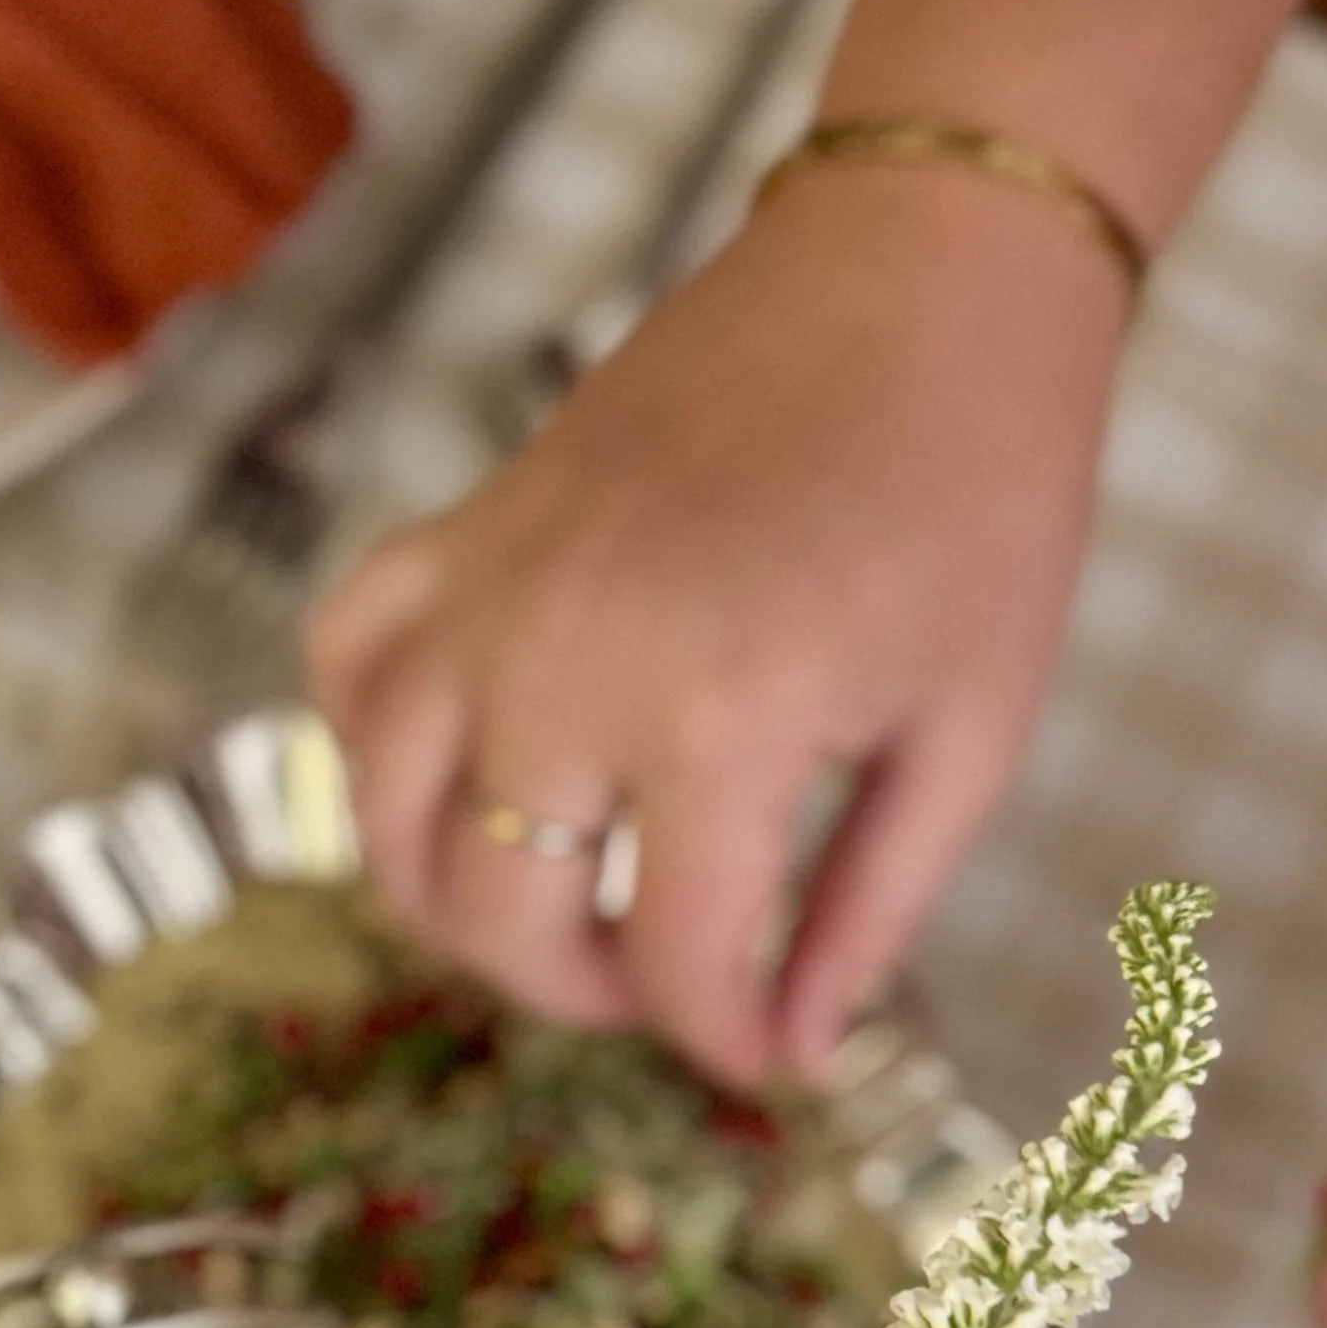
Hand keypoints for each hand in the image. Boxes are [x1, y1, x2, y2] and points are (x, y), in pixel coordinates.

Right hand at [306, 162, 1130, 1082]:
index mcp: (720, 717)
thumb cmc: (977, 498)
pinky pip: (349, 668)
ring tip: (557, 906)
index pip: (675, 961)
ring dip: (462, 900)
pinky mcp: (462, 531)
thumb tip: (799, 1055)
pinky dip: (378, 742)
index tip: (769, 1058)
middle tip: (668, 980)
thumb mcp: (970, 733)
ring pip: (393, 821)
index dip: (725, 1040)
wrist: (921, 269)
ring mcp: (492, 592)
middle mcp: (569, 662)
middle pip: (503, 915)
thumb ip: (871, 913)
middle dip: (586, 991)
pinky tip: (465, 766)